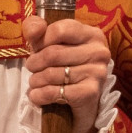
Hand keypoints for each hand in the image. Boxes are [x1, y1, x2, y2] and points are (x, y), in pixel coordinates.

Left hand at [21, 16, 111, 132]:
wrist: (79, 104)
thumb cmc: (64, 67)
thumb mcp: (50, 43)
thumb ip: (37, 29)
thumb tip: (32, 30)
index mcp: (92, 34)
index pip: (59, 30)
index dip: (41, 41)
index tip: (37, 50)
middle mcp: (99, 51)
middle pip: (53, 53)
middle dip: (34, 63)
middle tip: (32, 69)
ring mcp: (98, 72)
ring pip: (52, 73)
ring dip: (35, 80)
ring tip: (35, 82)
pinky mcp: (91, 93)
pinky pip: (55, 92)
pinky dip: (39, 95)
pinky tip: (36, 96)